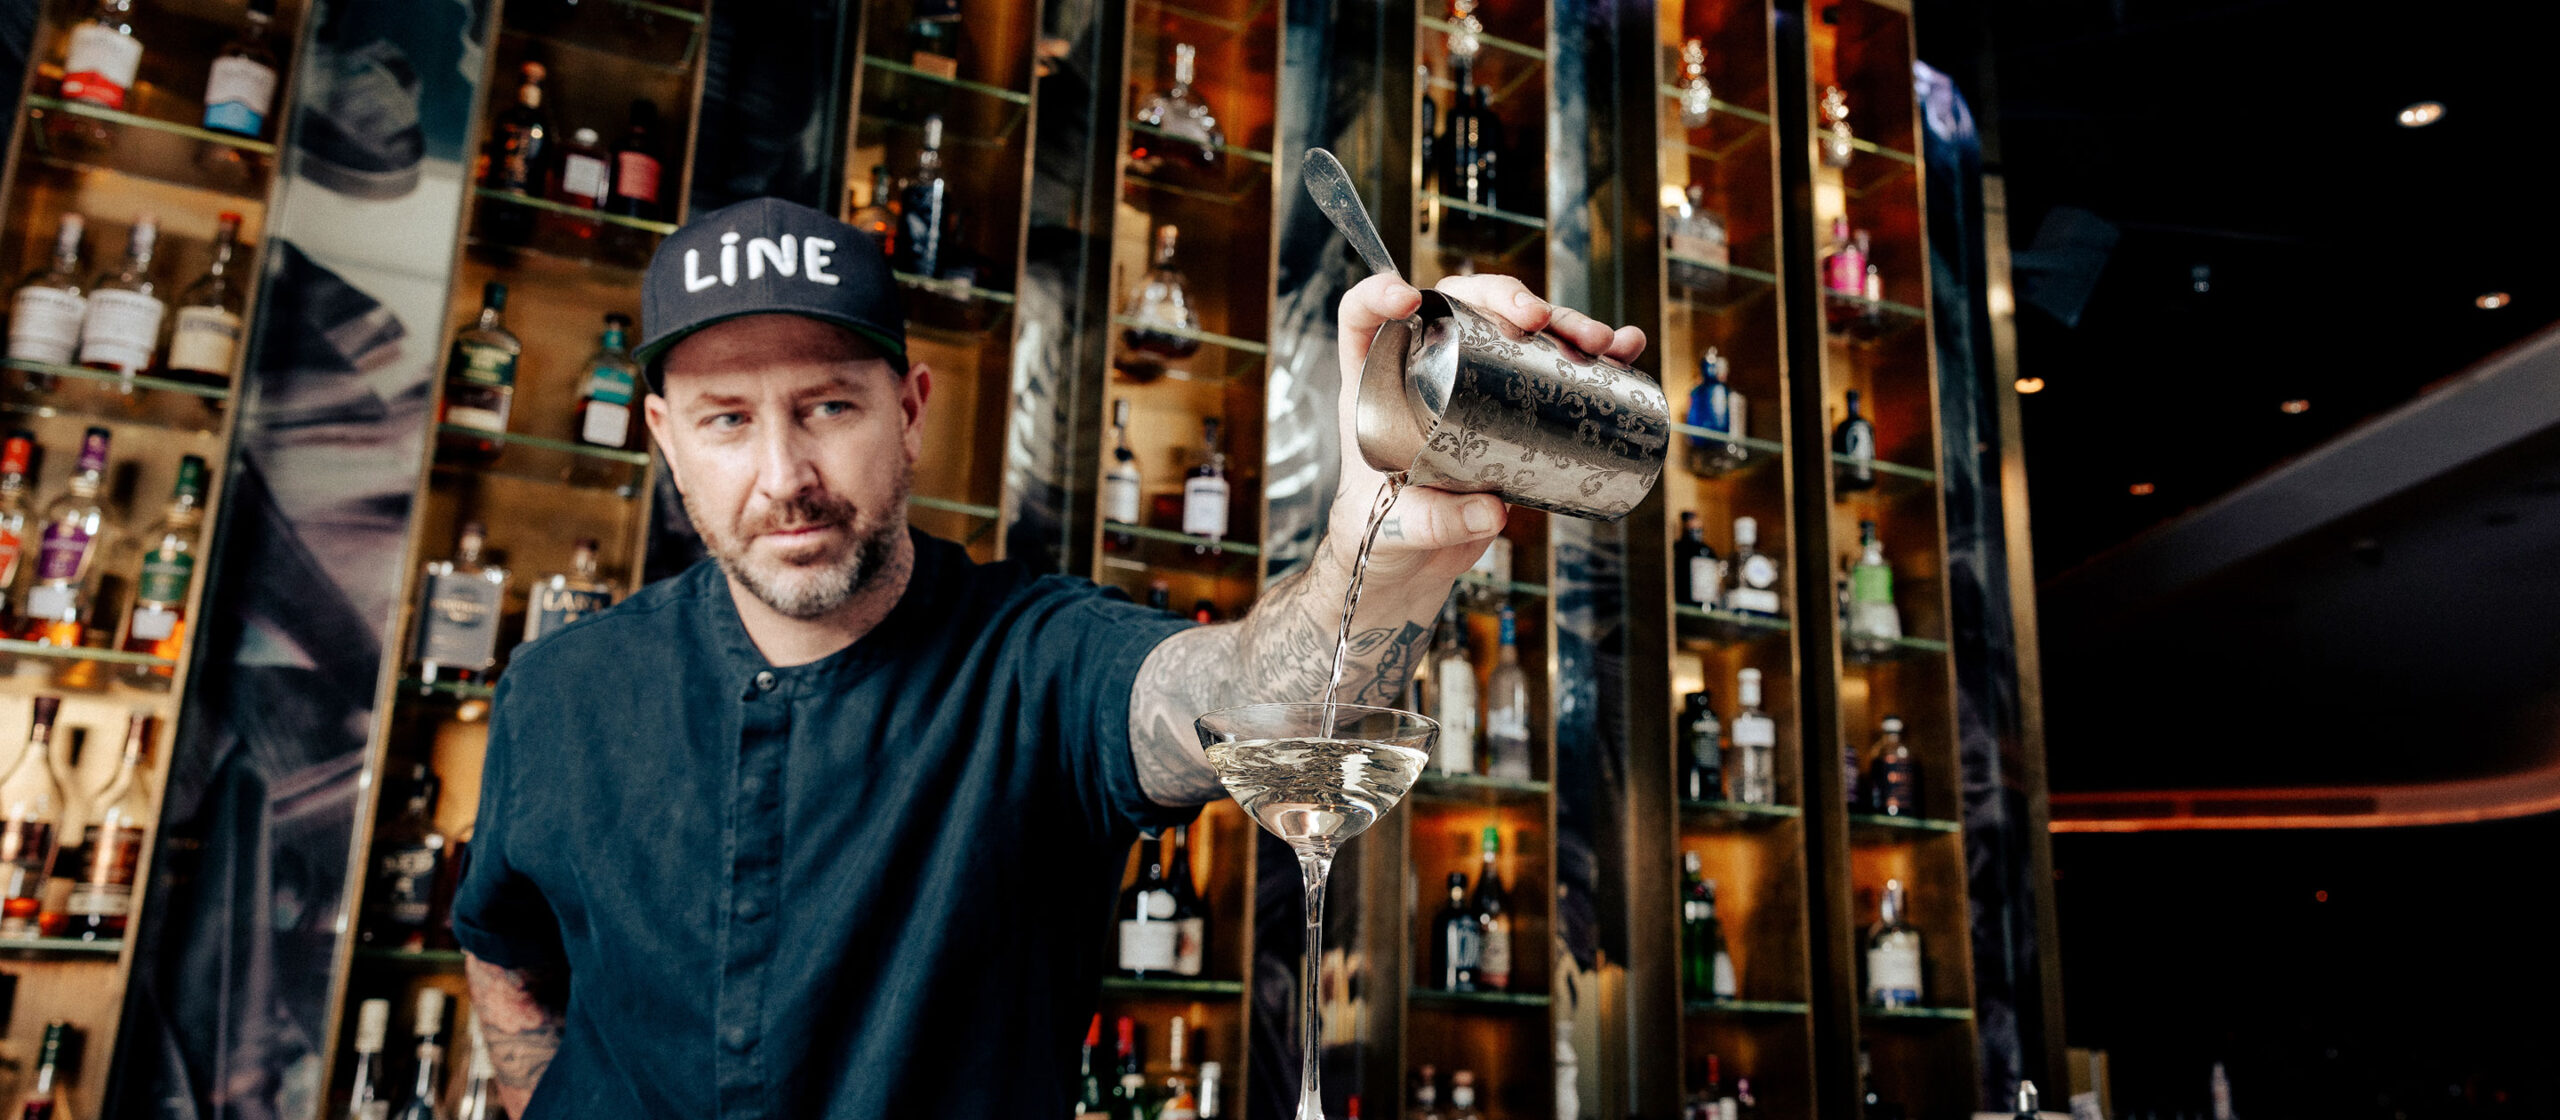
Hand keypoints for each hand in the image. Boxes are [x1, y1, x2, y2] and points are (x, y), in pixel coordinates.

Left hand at [1329, 273, 1647, 581]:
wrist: (1411, 565)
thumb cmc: (1381, 536)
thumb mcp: (1397, 529)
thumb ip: (1435, 522)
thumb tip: (1492, 511)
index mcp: (1372, 384)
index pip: (1361, 316)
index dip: (1376, 293)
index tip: (1406, 299)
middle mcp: (1421, 370)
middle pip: (1458, 305)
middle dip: (1504, 299)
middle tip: (1538, 319)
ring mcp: (1470, 383)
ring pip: (1514, 329)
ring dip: (1562, 323)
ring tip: (1601, 339)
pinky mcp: (1510, 406)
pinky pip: (1551, 367)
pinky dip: (1592, 355)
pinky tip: (1625, 349)